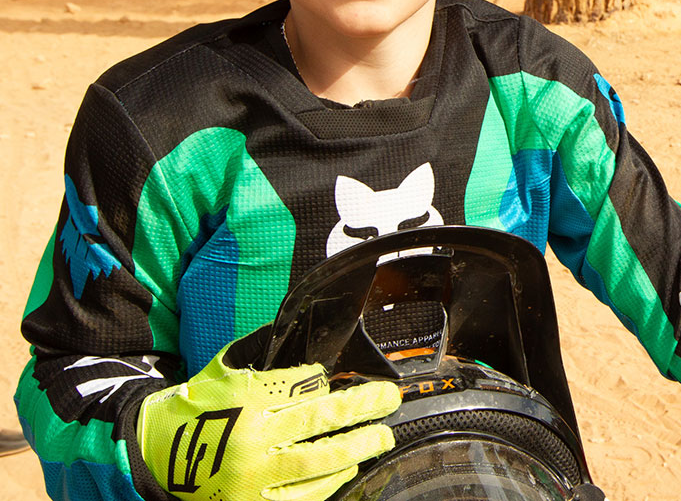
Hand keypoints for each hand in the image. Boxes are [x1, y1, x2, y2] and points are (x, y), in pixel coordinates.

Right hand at [137, 331, 401, 500]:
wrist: (152, 455)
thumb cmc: (193, 408)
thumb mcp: (221, 371)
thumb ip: (261, 355)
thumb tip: (301, 335)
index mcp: (244, 402)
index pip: (300, 387)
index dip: (324, 381)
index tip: (334, 379)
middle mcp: (251, 440)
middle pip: (321, 422)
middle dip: (363, 408)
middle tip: (388, 400)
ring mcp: (254, 477)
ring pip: (320, 463)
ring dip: (357, 448)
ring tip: (381, 436)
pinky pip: (304, 495)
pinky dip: (331, 481)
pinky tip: (348, 467)